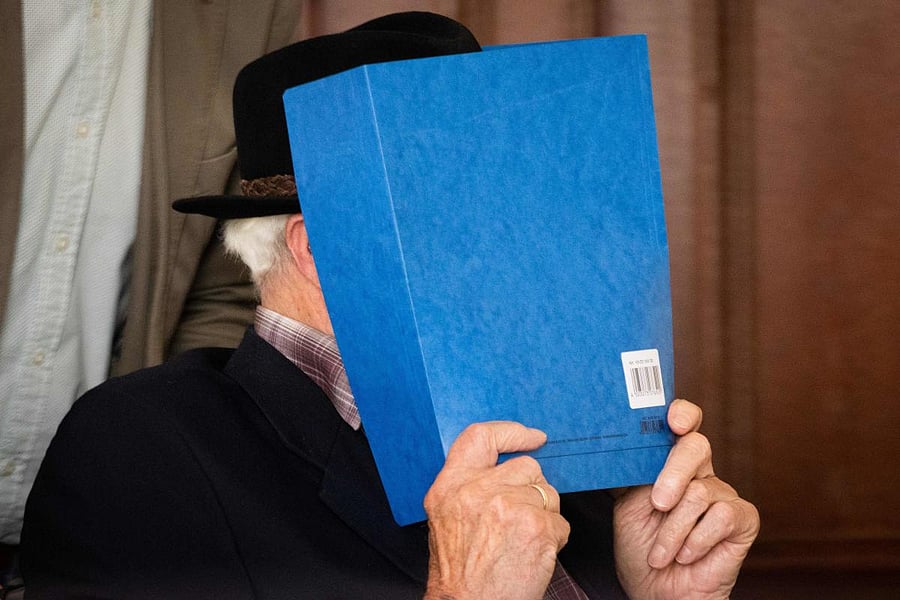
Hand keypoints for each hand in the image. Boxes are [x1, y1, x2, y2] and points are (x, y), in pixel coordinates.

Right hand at [423, 421, 569, 599]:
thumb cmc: (459, 572)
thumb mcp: (446, 517)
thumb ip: (468, 485)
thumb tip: (503, 464)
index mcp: (450, 485)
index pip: (480, 436)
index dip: (511, 432)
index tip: (533, 437)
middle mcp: (477, 490)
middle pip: (527, 467)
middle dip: (532, 490)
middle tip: (519, 519)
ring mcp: (508, 506)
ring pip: (548, 494)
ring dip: (544, 516)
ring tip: (522, 541)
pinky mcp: (535, 527)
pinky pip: (560, 522)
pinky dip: (553, 540)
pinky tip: (532, 555)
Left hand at [613, 399, 759, 599]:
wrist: (658, 593)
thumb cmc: (642, 549)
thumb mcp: (627, 506)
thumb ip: (634, 474)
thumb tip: (622, 445)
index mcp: (669, 462)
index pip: (683, 424)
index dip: (682, 414)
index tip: (673, 421)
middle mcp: (699, 472)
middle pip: (696, 446)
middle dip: (673, 473)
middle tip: (658, 503)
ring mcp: (722, 494)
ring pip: (699, 492)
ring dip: (673, 530)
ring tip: (662, 552)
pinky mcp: (742, 519)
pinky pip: (721, 515)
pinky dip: (696, 540)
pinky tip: (687, 555)